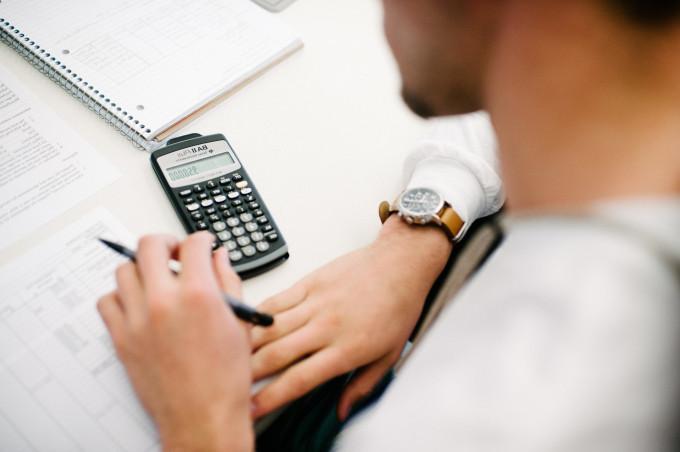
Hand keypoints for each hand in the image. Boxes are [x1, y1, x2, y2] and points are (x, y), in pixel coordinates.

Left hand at [97, 233, 252, 451]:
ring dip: (142, 268)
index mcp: (199, 295)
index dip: (201, 239)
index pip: (193, 244)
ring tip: (155, 279)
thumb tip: (220, 259)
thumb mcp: (240, 323)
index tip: (202, 244)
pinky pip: (107, 301)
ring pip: (124, 270)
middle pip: (150, 245)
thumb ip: (229, 282)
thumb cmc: (225, 378)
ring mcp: (138, 320)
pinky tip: (137, 303)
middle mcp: (165, 302)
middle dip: (166, 242)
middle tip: (175, 252)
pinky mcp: (122, 338)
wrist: (203, 416)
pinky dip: (120, 296)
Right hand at [250, 217, 451, 419]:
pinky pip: (276, 301)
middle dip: (249, 374)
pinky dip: (258, 314)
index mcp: (346, 349)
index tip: (253, 409)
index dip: (271, 398)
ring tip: (231, 359)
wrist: (400, 264)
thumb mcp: (390, 355)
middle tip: (233, 385)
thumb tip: (342, 411)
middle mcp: (327, 326)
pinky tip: (246, 325)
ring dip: (247, 345)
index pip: (299, 380)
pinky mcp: (310, 282)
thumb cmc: (398, 307)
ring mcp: (316, 302)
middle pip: (276, 355)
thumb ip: (362, 386)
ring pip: (270, 328)